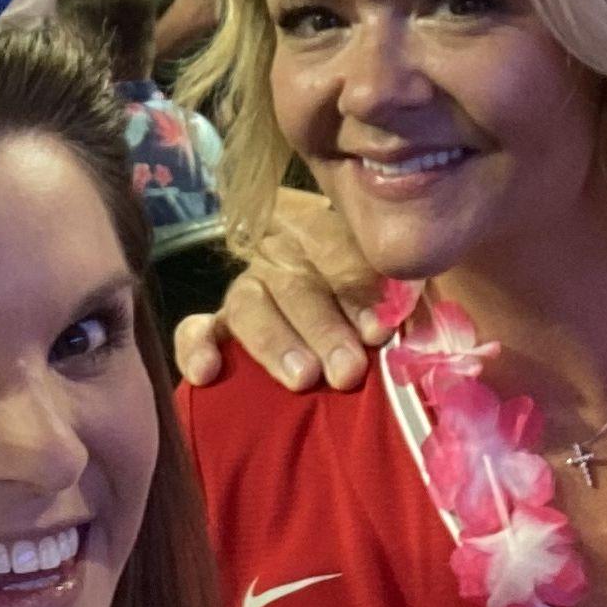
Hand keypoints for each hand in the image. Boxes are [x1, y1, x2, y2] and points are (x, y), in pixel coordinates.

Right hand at [170, 190, 393, 392]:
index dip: (355, 287)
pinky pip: (197, 328)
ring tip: (302, 378)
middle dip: (323, 328)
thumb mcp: (395, 281)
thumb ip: (402, 290)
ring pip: (248, 305)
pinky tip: (205, 371)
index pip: (333, 244)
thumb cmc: (379, 295)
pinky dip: (196, 345)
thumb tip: (410, 318)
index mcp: (324, 227)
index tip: (379, 330)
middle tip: (348, 370)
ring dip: (276, 342)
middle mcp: (280, 252)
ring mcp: (248, 287)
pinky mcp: (220, 325)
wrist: (342, 298)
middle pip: (294, 284)